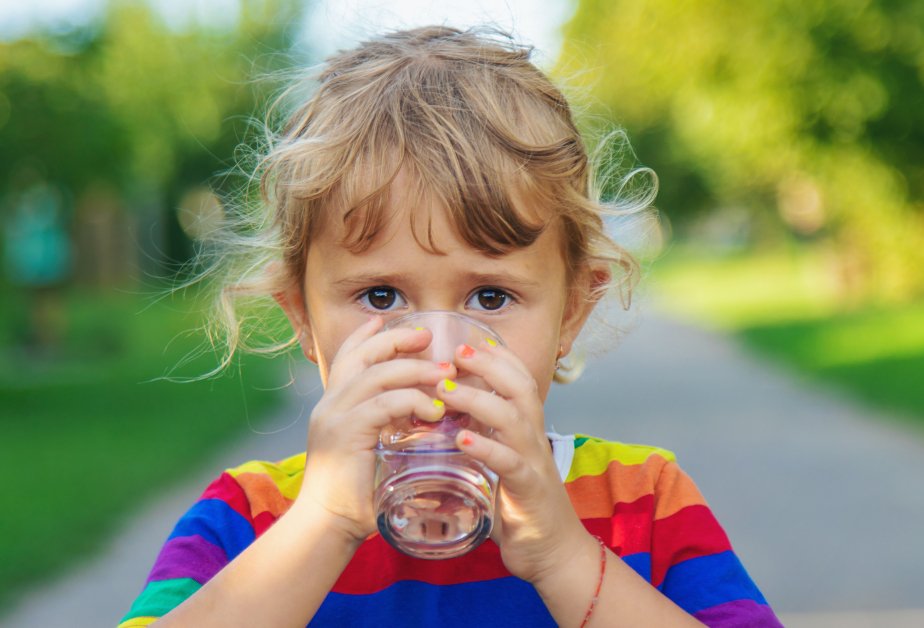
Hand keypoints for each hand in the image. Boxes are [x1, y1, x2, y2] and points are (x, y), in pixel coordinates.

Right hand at [294, 317, 454, 543]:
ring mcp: (334, 417)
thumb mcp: (372, 450)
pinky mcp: (345, 434)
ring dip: (415, 370)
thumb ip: (388, 428)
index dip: (369, 334)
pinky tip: (434, 411)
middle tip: (429, 338)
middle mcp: (330, 404)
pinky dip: (412, 401)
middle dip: (398, 340)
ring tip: (445, 376)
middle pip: (362, 355)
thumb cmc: (356, 495)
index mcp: (334, 405)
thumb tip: (430, 417)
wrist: (328, 526)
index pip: (349, 356)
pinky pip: (382, 404)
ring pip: (376, 375)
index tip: (392, 319)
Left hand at [436, 341, 589, 584]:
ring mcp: (533, 463)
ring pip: (513, 417)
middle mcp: (533, 440)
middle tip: (456, 351)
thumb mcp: (498, 467)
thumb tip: (441, 428)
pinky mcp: (528, 490)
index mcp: (527, 431)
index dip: (498, 357)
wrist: (554, 554)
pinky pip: (509, 462)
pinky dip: (486, 447)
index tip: (468, 340)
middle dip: (490, 364)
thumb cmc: (520, 508)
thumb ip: (479, 445)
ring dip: (479, 399)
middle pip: (520, 388)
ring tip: (447, 389)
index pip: (519, 381)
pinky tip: (462, 439)